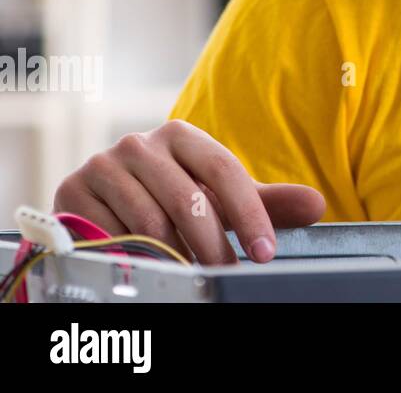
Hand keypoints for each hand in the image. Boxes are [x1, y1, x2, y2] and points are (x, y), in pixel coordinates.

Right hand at [52, 120, 325, 264]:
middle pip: (187, 201)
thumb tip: (317, 205)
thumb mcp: (218, 196)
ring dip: (175, 257)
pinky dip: (135, 257)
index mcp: (180, 134)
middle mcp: (139, 143)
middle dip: (214, 246)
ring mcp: (102, 165)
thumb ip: (266, 202)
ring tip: (188, 272)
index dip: (248, 215)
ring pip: (149, 225)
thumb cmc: (174, 196)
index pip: (223, 171)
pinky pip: (111, 236)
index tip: (265, 254)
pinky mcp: (72, 192)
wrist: (105, 200)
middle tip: (227, 275)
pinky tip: (147, 264)